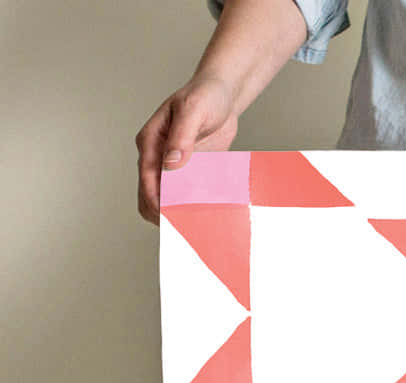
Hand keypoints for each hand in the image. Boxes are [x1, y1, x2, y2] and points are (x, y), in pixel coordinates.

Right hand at [136, 74, 238, 224]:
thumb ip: (182, 137)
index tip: (169, 217)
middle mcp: (157, 155)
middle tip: (184, 227)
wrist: (222, 94)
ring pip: (166, 198)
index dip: (155, 199)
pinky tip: (205, 214)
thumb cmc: (205, 95)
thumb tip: (171, 164)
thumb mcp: (193, 110)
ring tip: (195, 225)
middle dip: (162, 212)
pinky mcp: (189, 170)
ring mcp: (172, 165)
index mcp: (150, 141)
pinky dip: (192, 206)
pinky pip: (186, 194)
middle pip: (149, 193)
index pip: (146, 177)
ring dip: (177, 212)